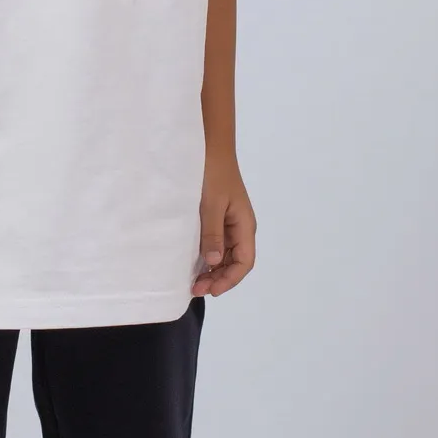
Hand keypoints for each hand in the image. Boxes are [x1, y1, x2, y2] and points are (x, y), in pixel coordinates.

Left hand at [191, 152, 255, 297]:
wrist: (210, 147)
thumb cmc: (212, 173)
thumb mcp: (211, 205)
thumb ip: (212, 233)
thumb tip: (213, 261)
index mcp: (245, 225)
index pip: (244, 262)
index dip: (229, 279)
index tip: (210, 289)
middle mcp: (240, 227)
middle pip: (235, 262)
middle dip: (218, 278)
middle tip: (194, 288)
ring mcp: (229, 223)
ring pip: (225, 255)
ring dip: (212, 270)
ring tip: (193, 281)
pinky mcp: (218, 218)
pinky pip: (216, 244)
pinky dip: (207, 257)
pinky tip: (193, 263)